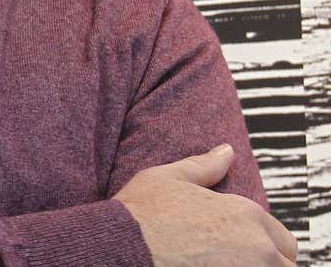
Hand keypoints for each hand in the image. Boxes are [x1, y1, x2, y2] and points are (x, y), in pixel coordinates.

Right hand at [114, 144, 296, 265]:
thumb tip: (225, 151)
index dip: (265, 245)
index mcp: (246, 215)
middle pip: (285, 263)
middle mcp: (257, 248)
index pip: (282, 239)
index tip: (242, 249)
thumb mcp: (167, 179)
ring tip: (223, 266)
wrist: (121, 247)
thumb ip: (203, 167)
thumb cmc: (140, 214)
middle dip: (268, 263)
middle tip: (236, 260)